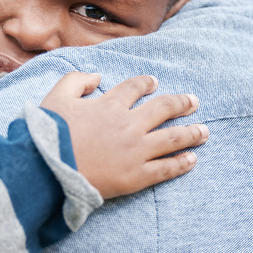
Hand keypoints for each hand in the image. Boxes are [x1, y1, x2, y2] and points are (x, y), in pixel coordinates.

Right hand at [41, 73, 206, 198]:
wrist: (48, 169)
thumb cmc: (48, 134)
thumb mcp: (56, 97)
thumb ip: (76, 80)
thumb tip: (97, 77)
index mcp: (110, 104)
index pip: (135, 88)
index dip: (146, 83)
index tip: (154, 82)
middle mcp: (129, 125)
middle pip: (164, 109)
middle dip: (182, 104)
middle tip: (194, 102)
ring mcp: (136, 151)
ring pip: (173, 138)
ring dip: (192, 133)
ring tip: (205, 131)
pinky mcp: (136, 176)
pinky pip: (166, 168)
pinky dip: (182, 163)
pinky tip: (192, 159)